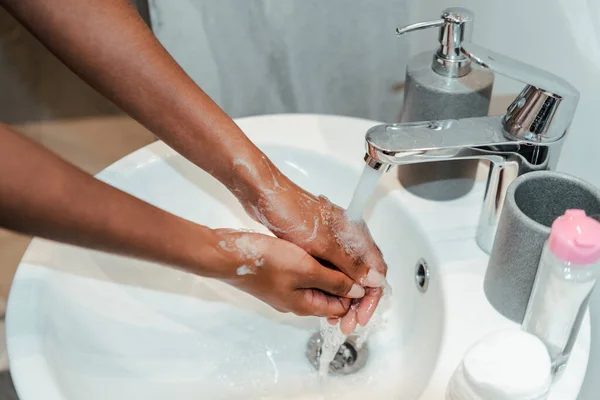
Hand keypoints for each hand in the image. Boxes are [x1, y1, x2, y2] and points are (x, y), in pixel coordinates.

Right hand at [213, 229, 365, 316]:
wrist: (229, 255)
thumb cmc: (265, 263)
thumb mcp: (306, 270)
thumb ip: (334, 281)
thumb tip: (358, 291)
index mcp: (306, 305)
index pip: (341, 307)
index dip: (356, 293)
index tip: (365, 273)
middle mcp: (297, 301)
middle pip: (330, 295)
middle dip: (345, 281)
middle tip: (355, 260)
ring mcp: (286, 288)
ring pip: (317, 283)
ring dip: (330, 271)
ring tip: (340, 252)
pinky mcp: (278, 275)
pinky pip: (304, 273)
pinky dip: (315, 264)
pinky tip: (318, 249)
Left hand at [235, 162, 387, 334]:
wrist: (266, 196)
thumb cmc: (293, 215)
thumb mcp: (323, 245)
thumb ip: (349, 264)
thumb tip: (374, 282)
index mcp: (355, 235)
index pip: (376, 271)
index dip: (371, 297)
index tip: (361, 316)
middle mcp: (348, 238)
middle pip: (364, 275)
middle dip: (358, 301)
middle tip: (348, 323)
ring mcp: (333, 240)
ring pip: (347, 274)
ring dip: (345, 296)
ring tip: (337, 317)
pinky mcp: (318, 243)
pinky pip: (332, 269)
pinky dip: (332, 286)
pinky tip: (324, 298)